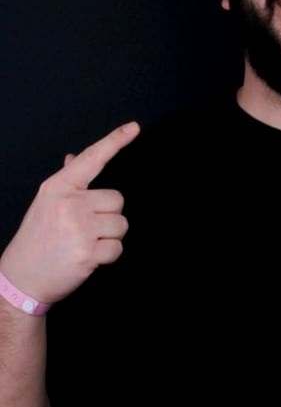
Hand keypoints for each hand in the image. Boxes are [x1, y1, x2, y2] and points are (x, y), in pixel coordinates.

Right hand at [0, 122, 139, 303]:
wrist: (20, 279)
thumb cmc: (37, 238)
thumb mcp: (46, 203)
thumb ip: (67, 180)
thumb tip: (75, 157)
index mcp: (58, 187)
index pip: (92, 159)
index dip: (115, 141)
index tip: (134, 127)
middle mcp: (69, 203)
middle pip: (117, 200)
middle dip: (108, 216)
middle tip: (84, 230)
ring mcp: (79, 228)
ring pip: (121, 224)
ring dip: (109, 237)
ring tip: (84, 244)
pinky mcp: (88, 252)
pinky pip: (117, 248)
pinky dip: (108, 256)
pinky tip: (88, 259)